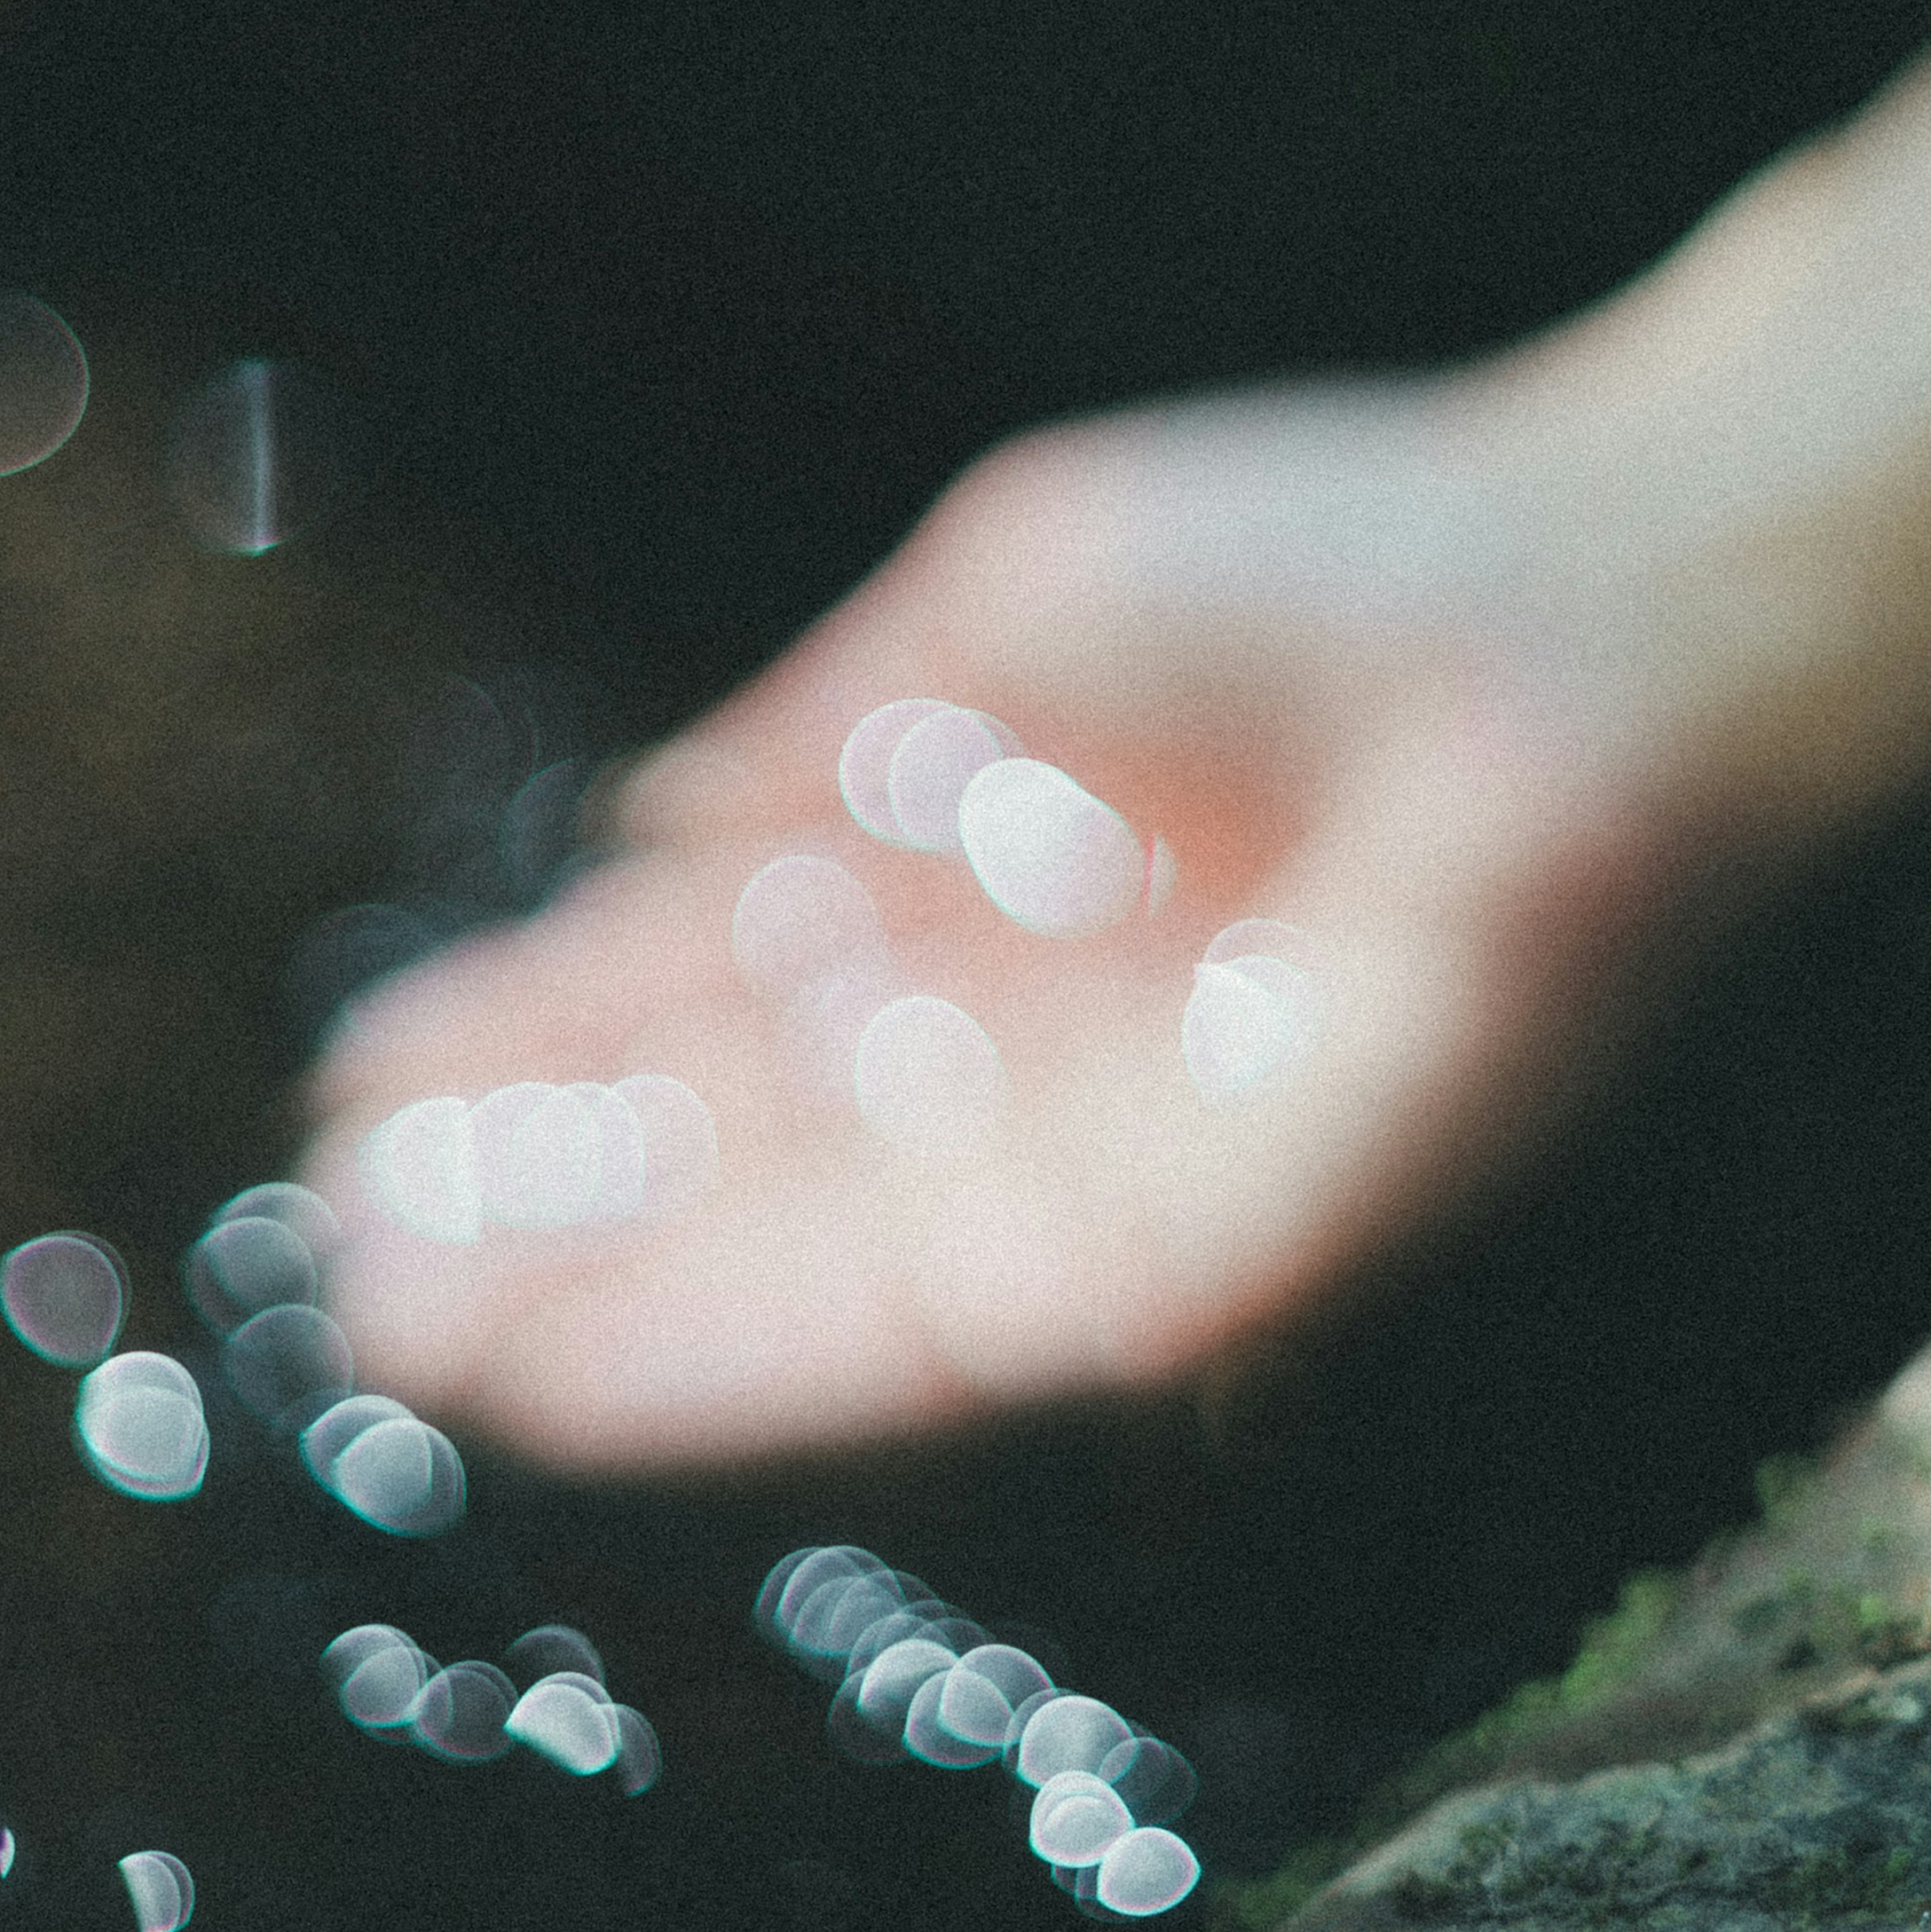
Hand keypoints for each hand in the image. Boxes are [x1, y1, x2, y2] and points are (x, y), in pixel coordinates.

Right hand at [304, 373, 1733, 1462]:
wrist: (1585, 613)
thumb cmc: (1337, 558)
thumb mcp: (1007, 614)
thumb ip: (829, 740)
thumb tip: (643, 827)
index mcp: (993, 882)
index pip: (729, 1000)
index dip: (555, 1052)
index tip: (372, 1093)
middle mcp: (1035, 1044)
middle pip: (748, 1157)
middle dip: (549, 1210)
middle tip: (345, 1255)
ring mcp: (1109, 1154)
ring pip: (801, 1268)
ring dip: (603, 1310)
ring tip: (398, 1338)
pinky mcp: (1191, 1253)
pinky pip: (923, 1334)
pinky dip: (735, 1356)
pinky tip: (570, 1373)